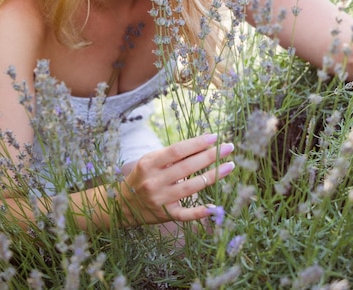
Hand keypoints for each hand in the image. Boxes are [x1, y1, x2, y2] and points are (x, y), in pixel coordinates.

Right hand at [117, 133, 234, 225]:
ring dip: (213, 176)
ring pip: (191, 187)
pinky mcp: (166, 215)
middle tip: (229, 147)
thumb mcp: (149, 161)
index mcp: (149, 164)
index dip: (197, 143)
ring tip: (229, 166)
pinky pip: (186, 214)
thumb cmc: (142, 176)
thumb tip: (200, 145)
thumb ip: (170, 156)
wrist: (123, 205)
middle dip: (210, 156)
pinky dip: (200, 212)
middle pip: (187, 167)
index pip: (177, 150)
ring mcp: (160, 200)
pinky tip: (216, 207)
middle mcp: (154, 181)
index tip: (214, 137)